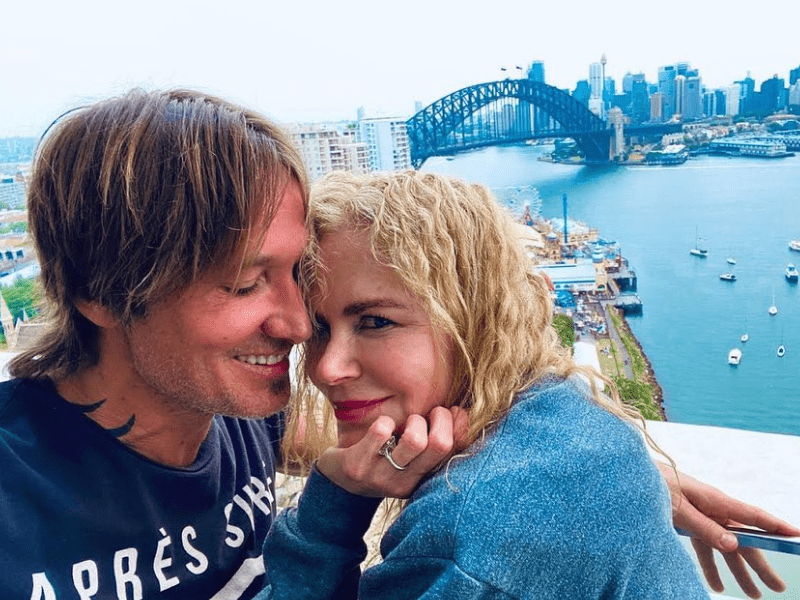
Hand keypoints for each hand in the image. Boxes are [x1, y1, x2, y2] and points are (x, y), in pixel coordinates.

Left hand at [316, 406, 468, 498]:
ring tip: (404, 423)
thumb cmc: (382, 459)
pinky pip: (381, 432)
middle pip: (440, 444)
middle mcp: (405, 483)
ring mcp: (381, 476)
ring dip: (413, 421)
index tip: (450, 412)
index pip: (455, 451)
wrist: (337, 483)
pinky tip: (381, 427)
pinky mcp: (357, 467)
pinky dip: (384, 422)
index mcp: (423, 480)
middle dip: (439, 418)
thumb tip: (461, 412)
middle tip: (427, 414)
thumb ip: (433, 439)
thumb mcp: (409, 457)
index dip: (459, 425)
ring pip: (415, 440)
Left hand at [658, 463, 799, 597]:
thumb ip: (703, 527)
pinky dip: (711, 566)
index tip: (796, 536)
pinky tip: (716, 585)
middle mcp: (712, 509)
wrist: (630, 477)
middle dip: (760, 565)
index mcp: (714, 500)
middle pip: (743, 540)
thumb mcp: (677, 508)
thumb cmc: (653, 485)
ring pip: (725, 547)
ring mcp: (700, 516)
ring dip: (738, 572)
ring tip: (754, 595)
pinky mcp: (686, 522)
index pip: (751, 516)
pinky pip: (704, 547)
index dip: (774, 526)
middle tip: (778, 588)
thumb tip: (733, 544)